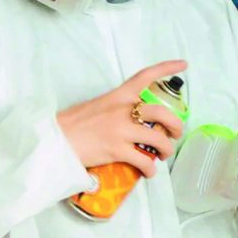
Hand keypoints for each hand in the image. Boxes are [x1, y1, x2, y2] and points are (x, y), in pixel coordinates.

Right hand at [56, 59, 186, 175]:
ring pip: (158, 139)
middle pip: (162, 113)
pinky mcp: (116, 150)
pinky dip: (151, 169)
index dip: (166, 68)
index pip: (145, 76)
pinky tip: (149, 172)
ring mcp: (120, 130)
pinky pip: (144, 161)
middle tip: (176, 133)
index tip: (183, 65)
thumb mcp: (95, 106)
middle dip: (176, 124)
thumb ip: (115, 109)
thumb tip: (130, 120)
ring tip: (162, 155)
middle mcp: (122, 110)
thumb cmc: (71, 124)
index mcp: (117, 96)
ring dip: (166, 149)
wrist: (53, 139)